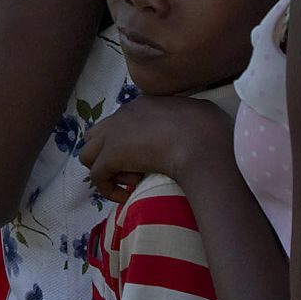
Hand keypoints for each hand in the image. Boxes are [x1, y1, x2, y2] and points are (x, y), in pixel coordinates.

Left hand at [79, 95, 232, 203]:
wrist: (204, 143)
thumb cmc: (211, 131)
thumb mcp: (201, 113)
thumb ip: (188, 116)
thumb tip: (194, 121)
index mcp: (144, 103)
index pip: (122, 123)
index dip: (130, 144)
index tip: (150, 158)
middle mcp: (123, 114)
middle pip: (97, 135)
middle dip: (110, 155)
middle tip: (136, 170)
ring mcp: (114, 133)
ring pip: (88, 154)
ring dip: (107, 170)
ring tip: (133, 179)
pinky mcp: (111, 155)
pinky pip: (96, 176)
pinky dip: (107, 189)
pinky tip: (125, 196)